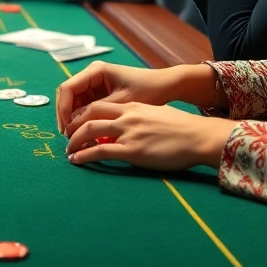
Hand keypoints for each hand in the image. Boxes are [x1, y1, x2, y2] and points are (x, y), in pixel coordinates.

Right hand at [56, 62, 200, 135]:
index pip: (67, 89)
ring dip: (73, 119)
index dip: (63, 109)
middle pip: (68, 95)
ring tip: (75, 137)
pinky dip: (83, 119)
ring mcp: (95, 84)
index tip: (66, 128)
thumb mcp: (122, 102)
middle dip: (65, 115)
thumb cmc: (148, 90)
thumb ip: (97, 111)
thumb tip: (75, 124)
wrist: (166, 86)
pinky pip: (85, 106)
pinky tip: (85, 133)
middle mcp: (92, 75)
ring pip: (75, 102)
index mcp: (95, 71)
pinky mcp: (101, 94)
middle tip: (67, 136)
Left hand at [64, 102, 236, 169]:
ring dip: (74, 141)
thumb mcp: (157, 115)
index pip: (99, 106)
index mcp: (133, 106)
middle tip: (67, 136)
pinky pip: (100, 152)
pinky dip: (84, 155)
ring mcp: (128, 132)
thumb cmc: (184, 129)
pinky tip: (76, 160)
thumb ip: (139, 119)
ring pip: (89, 131)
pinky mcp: (132, 150)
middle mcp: (127, 116)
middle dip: (73, 125)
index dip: (83, 115)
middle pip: (89, 115)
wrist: (200, 137)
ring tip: (68, 150)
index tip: (76, 124)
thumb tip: (129, 128)